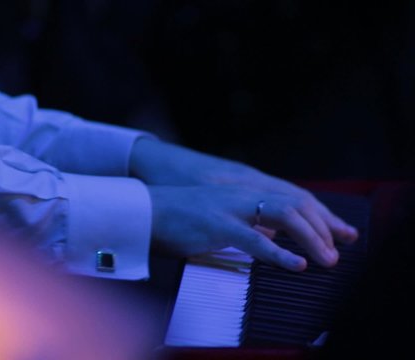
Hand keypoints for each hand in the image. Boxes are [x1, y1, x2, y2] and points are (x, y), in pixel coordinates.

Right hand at [148, 183, 357, 271]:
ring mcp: (229, 207)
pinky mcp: (215, 224)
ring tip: (327, 259)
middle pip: (294, 203)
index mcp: (241, 191)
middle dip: (323, 226)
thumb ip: (242, 221)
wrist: (140, 209)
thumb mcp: (215, 214)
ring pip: (283, 216)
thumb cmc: (174, 215)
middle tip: (340, 250)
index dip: (319, 214)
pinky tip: (297, 265)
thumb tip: (265, 236)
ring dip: (310, 238)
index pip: (291, 197)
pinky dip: (279, 254)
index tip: (340, 232)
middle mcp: (241, 194)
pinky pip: (254, 239)